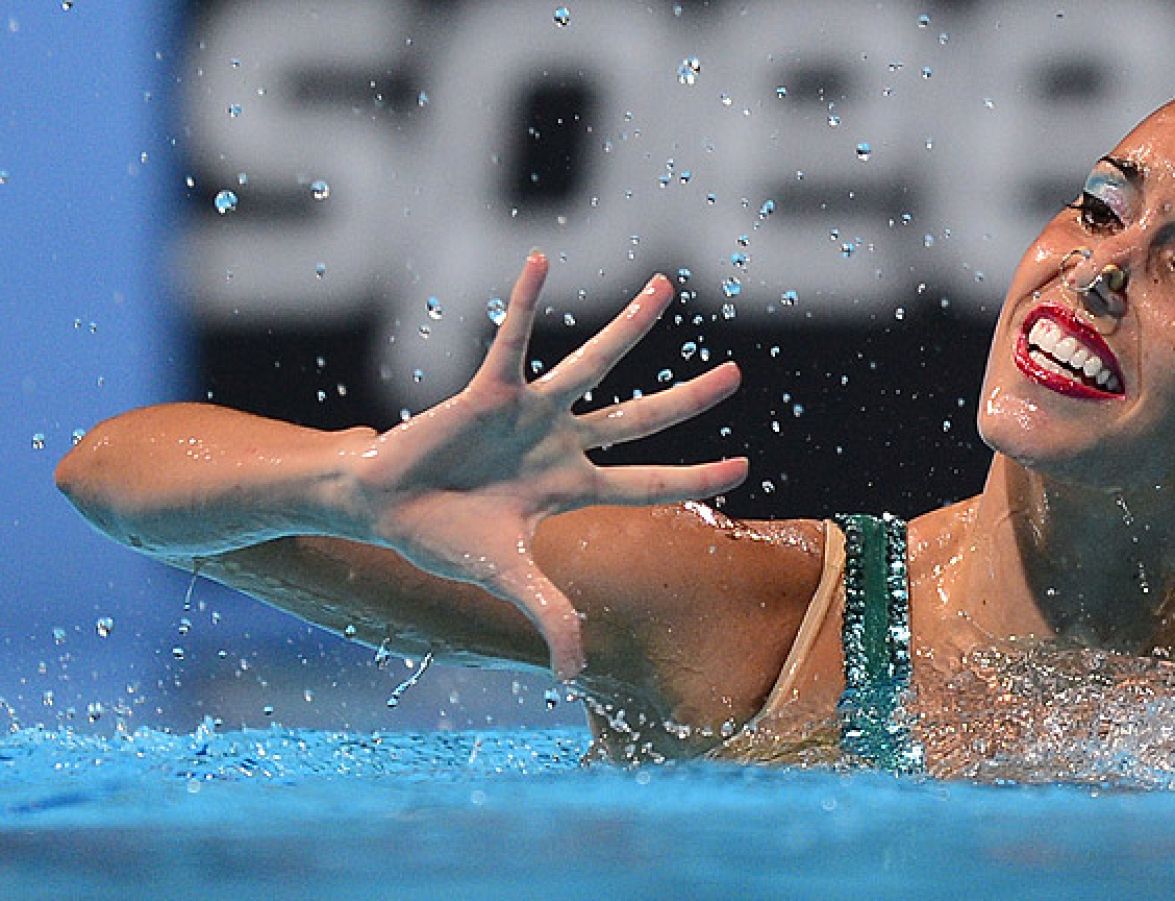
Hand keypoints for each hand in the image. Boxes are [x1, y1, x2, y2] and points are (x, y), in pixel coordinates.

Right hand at [345, 251, 746, 678]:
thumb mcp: (507, 578)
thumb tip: (578, 676)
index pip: (650, 483)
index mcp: (571, 487)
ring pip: (593, 364)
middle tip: (737, 374)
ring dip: (629, 327)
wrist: (381, 508)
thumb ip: (550, 615)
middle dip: (689, 400)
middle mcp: (562, 443)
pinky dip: (524, 303)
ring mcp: (530, 413)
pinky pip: (511, 339)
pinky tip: (540, 261)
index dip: (696, 477)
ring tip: (665, 286)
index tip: (744, 468)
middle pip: (641, 419)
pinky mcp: (488, 390)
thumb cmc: (443, 537)